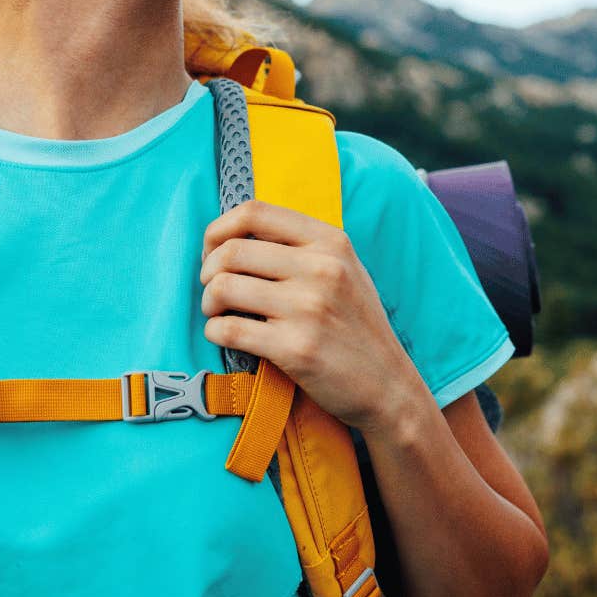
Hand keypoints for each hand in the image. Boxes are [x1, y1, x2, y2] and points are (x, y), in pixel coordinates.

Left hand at [200, 199, 420, 434]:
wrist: (388, 384)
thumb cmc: (356, 327)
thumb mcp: (345, 271)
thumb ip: (302, 247)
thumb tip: (236, 236)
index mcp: (331, 241)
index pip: (255, 212)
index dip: (219, 229)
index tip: (213, 251)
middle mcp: (322, 268)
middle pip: (231, 251)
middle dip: (208, 272)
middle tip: (213, 291)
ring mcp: (309, 308)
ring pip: (223, 288)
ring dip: (209, 303)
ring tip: (218, 314)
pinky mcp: (296, 348)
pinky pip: (229, 329)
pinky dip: (215, 332)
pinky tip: (225, 336)